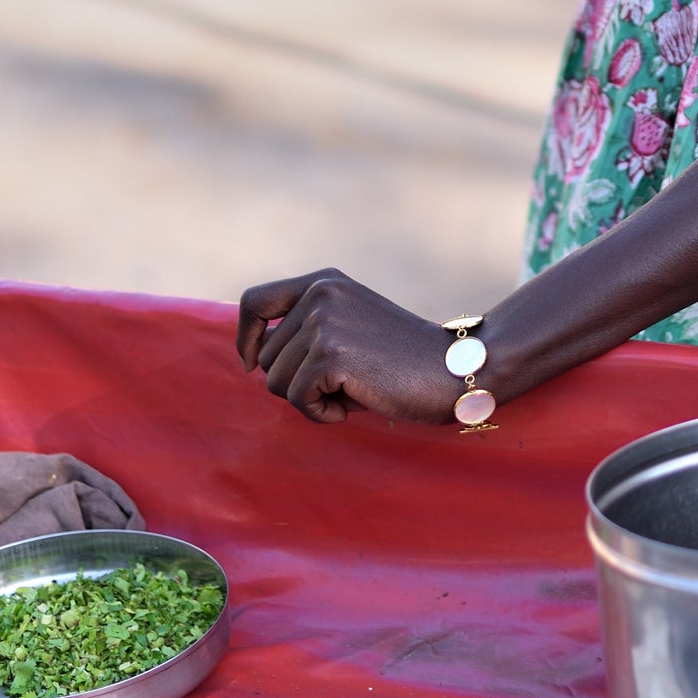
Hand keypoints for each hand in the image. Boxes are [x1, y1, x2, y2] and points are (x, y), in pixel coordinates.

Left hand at [236, 269, 461, 424]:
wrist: (452, 368)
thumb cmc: (401, 360)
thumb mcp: (350, 326)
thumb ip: (308, 329)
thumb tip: (255, 355)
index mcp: (324, 283)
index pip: (256, 301)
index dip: (245, 338)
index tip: (250, 364)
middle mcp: (320, 294)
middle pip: (265, 357)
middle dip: (296, 381)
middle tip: (343, 382)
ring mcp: (324, 323)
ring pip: (276, 382)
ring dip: (310, 398)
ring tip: (354, 389)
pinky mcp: (331, 355)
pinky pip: (298, 400)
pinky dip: (322, 414)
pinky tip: (356, 404)